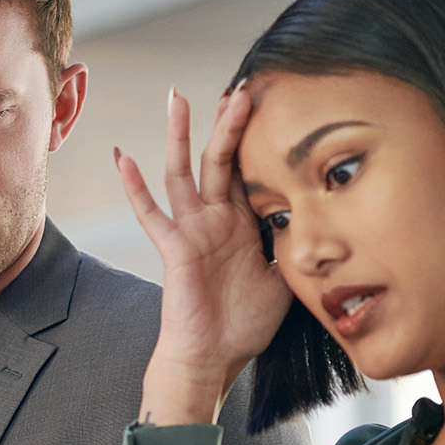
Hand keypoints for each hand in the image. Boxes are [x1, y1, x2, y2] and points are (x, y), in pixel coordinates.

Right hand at [114, 85, 291, 422]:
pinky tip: (123, 158)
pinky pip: (151, 213)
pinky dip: (135, 187)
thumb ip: (293, 247)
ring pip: (184, 172)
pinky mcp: (174, 248)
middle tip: (240, 87)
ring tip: (177, 98)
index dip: (258, 141)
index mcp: (241, 224)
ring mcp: (192, 230)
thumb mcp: (284, 279)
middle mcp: (215, 219)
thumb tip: (321, 224)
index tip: (272, 106)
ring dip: (180, 136)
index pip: (249, 171)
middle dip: (229, 124)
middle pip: (220, 160)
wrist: (214, 357)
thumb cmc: (245, 323)